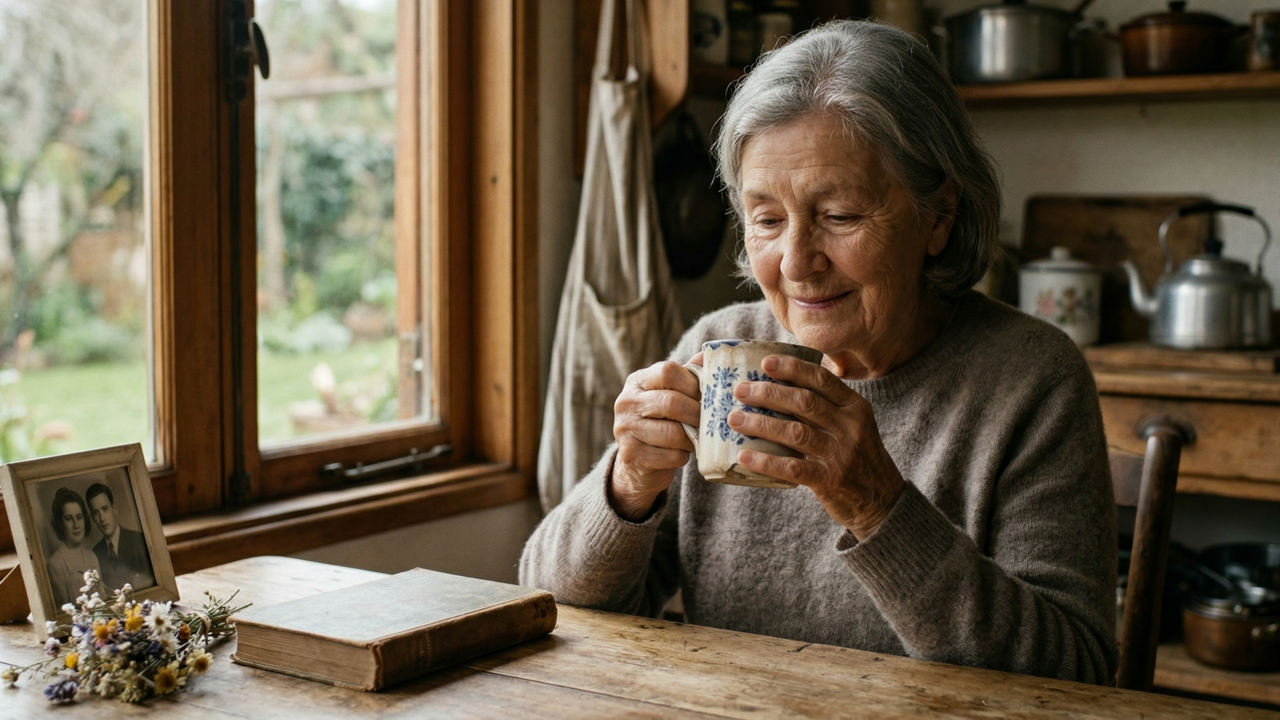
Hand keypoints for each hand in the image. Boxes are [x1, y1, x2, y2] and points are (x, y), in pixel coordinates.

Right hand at [609, 356, 702, 520]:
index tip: (704, 397)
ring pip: (672, 433)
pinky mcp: (630, 455)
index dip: (693, 384)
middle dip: (696, 414)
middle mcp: (626, 401)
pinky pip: (669, 456)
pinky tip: (680, 453)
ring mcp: (625, 429)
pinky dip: (682, 457)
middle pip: (671, 402)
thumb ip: (689, 375)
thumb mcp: (671, 394)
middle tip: (708, 422)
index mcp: (637, 381)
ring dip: (691, 439)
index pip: (668, 371)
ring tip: (694, 439)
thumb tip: (712, 355)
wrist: (639, 462)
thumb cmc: (662, 422)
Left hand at [726, 354, 904, 540]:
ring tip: (734, 419)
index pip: (822, 380)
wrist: (882, 501)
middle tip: (740, 390)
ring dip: (760, 423)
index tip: (766, 363)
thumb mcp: (855, 426)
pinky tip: (745, 457)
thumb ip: (828, 407)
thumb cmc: (859, 458)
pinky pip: (792, 468)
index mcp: (855, 408)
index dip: (793, 369)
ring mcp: (839, 454)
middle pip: (804, 402)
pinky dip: (766, 462)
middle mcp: (849, 427)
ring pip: (794, 432)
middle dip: (768, 393)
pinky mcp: (829, 480)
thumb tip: (782, 387)